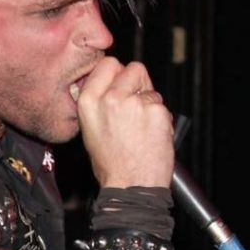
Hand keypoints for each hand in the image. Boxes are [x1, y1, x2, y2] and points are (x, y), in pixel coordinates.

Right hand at [76, 56, 173, 188]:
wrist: (130, 185)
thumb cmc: (111, 163)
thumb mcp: (90, 128)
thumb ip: (99, 101)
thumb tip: (111, 79)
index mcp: (88, 101)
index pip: (108, 64)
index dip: (118, 74)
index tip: (121, 86)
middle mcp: (109, 98)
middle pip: (133, 68)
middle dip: (138, 84)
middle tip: (134, 108)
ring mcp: (134, 103)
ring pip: (150, 89)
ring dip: (150, 104)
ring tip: (140, 129)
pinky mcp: (155, 110)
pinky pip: (162, 105)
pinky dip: (160, 118)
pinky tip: (150, 135)